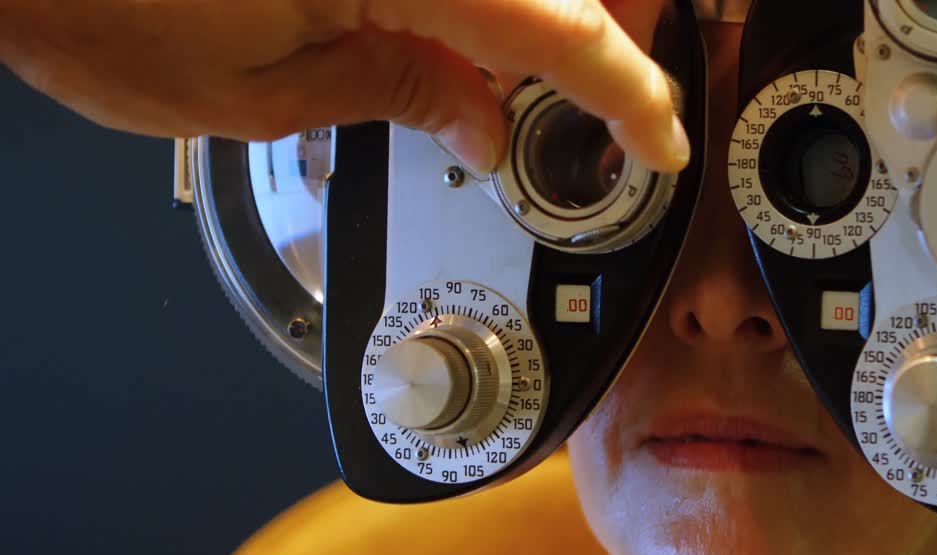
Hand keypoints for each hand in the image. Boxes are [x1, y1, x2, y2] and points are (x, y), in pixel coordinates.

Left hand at [0, 0, 689, 172]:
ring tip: (510, 84)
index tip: (660, 142)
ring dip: (536, 19)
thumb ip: (399, 96)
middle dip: (596, 41)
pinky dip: (478, 5)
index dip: (630, 95)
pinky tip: (448, 40)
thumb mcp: (260, 93)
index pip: (565, 31)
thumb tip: (479, 123)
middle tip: (601, 111)